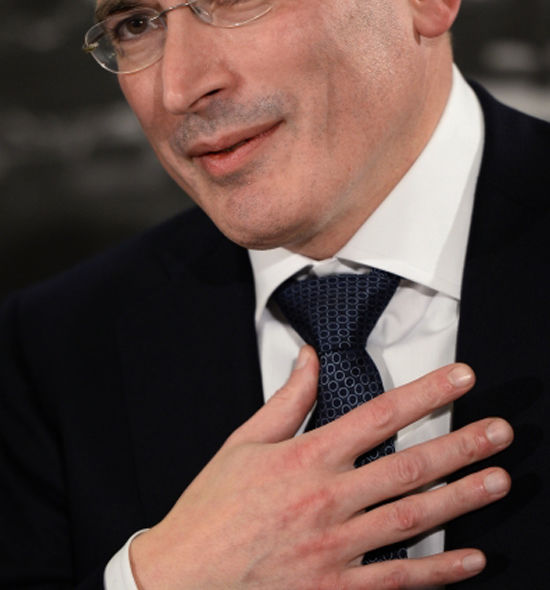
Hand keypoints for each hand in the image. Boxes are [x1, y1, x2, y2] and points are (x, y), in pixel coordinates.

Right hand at [130, 348, 511, 588]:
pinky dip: (437, 572)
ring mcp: (335, 547)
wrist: (183, 576)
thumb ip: (286, 400)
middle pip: (408, 466)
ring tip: (498, 480)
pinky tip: (470, 558)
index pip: (379, 415)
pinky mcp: (334, 588)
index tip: (462, 379)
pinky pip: (396, 581)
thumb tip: (309, 358)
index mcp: (308, 457)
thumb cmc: (213, 508)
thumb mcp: (244, 443)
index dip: (426, 393)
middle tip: (500, 432)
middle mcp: (328, 499)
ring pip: (412, 519)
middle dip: (460, 445)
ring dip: (461, 499)